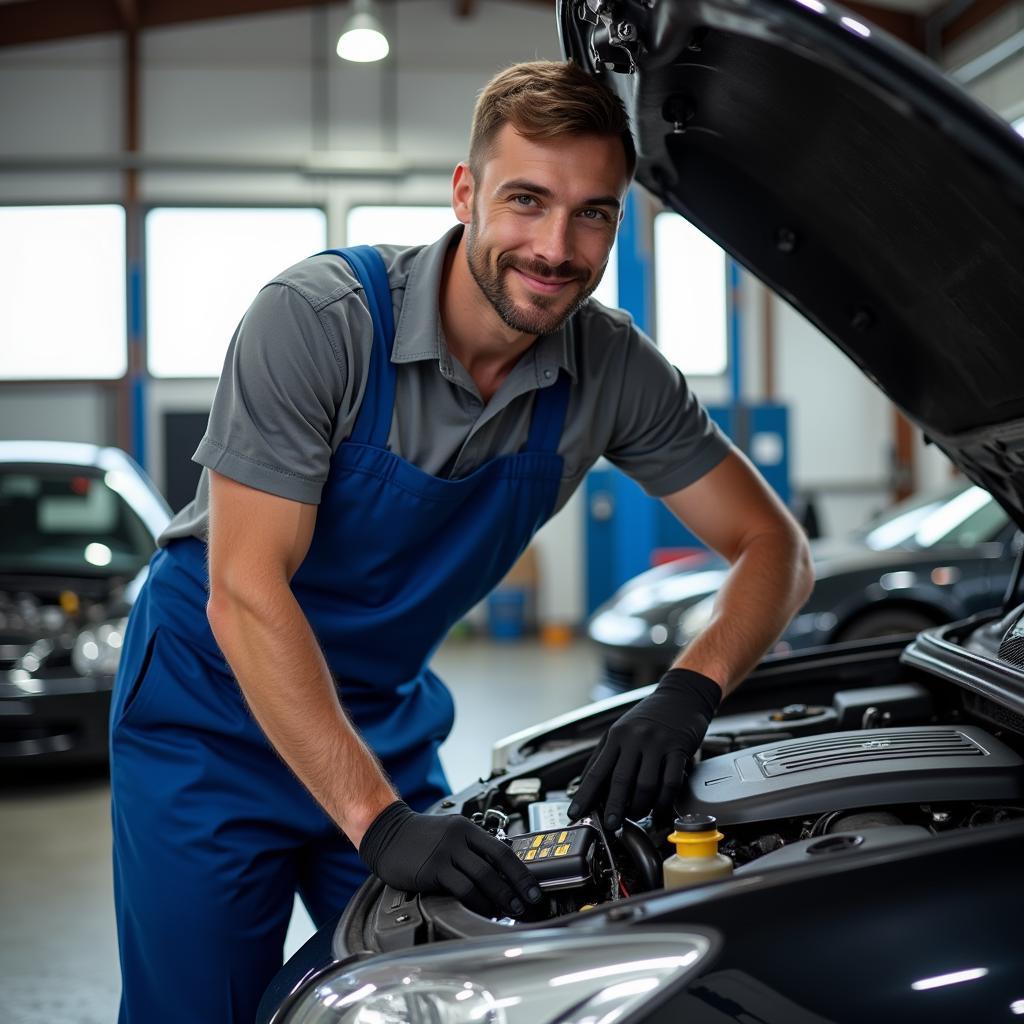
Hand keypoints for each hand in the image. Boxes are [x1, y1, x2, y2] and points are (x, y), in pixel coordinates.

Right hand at [359, 801, 543, 917]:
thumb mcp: (449, 832)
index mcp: (466, 828)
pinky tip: (483, 910)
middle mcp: (459, 838)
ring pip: (482, 878)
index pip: (502, 850)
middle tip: (526, 904)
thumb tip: (499, 871)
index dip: (521, 872)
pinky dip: (477, 902)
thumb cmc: (418, 836)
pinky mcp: (433, 869)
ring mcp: (445, 853)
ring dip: (499, 898)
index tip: (533, 889)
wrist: (387, 832)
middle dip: (515, 888)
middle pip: (496, 865)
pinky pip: (462, 889)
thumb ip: (471, 847)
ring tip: (509, 910)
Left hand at [567, 668, 720, 829]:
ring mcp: (657, 744)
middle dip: (614, 807)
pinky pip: (670, 782)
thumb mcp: (621, 729)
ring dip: (640, 806)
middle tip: (611, 824)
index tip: (575, 813)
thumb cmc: (649, 716)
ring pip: (645, 785)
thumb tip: (585, 783)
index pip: (597, 771)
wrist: (681, 695)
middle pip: (620, 781)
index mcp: (617, 736)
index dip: (584, 795)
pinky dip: (663, 801)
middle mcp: (635, 739)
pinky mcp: (678, 749)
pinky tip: (659, 810)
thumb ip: (604, 755)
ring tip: (637, 815)